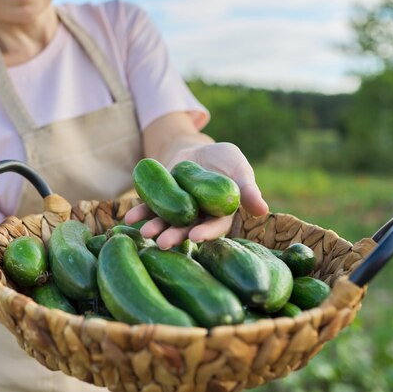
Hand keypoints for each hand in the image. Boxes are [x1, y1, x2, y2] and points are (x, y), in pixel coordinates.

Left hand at [124, 142, 268, 248]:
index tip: (196, 237)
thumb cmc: (224, 160)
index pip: (214, 227)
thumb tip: (263, 210)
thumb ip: (249, 189)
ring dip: (155, 228)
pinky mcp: (161, 202)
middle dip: (175, 236)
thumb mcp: (238, 168)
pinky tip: (129, 217)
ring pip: (166, 223)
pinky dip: (140, 213)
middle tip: (163, 243)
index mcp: (219, 215)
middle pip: (186, 230)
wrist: (198, 149)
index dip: (205, 232)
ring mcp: (177, 212)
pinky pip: (150, 209)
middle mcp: (197, 219)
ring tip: (144, 232)